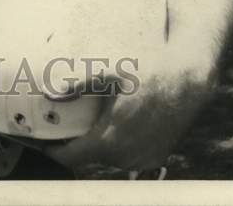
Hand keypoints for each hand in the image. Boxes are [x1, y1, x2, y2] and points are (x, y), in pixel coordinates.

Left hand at [38, 42, 218, 173]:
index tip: (44, 143)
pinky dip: (117, 147)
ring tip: (89, 126)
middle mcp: (126, 154)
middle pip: (89, 159)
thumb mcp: (109, 73)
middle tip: (64, 128)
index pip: (73, 158)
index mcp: (110, 138)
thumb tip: (52, 90)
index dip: (55, 153)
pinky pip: (128, 157)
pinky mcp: (156, 156)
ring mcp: (143, 157)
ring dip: (98, 147)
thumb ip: (79, 83)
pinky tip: (115, 127)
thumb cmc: (148, 73)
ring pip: (109, 159)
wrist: (188, 80)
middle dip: (76, 146)